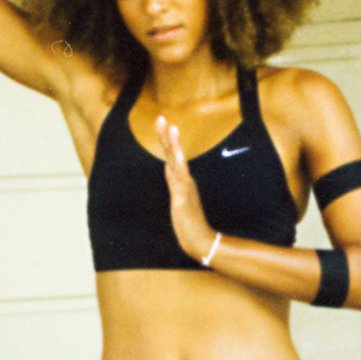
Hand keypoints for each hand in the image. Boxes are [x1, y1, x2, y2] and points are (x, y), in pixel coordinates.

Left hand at [156, 116, 218, 262]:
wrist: (200, 241)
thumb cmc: (189, 223)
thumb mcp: (177, 199)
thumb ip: (174, 182)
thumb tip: (167, 168)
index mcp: (181, 181)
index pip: (171, 156)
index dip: (166, 140)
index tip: (162, 124)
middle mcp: (184, 181)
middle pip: (172, 154)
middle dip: (166, 136)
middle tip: (160, 118)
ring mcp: (185, 188)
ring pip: (177, 163)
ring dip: (173, 145)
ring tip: (170, 128)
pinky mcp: (184, 198)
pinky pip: (182, 179)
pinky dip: (180, 165)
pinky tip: (177, 154)